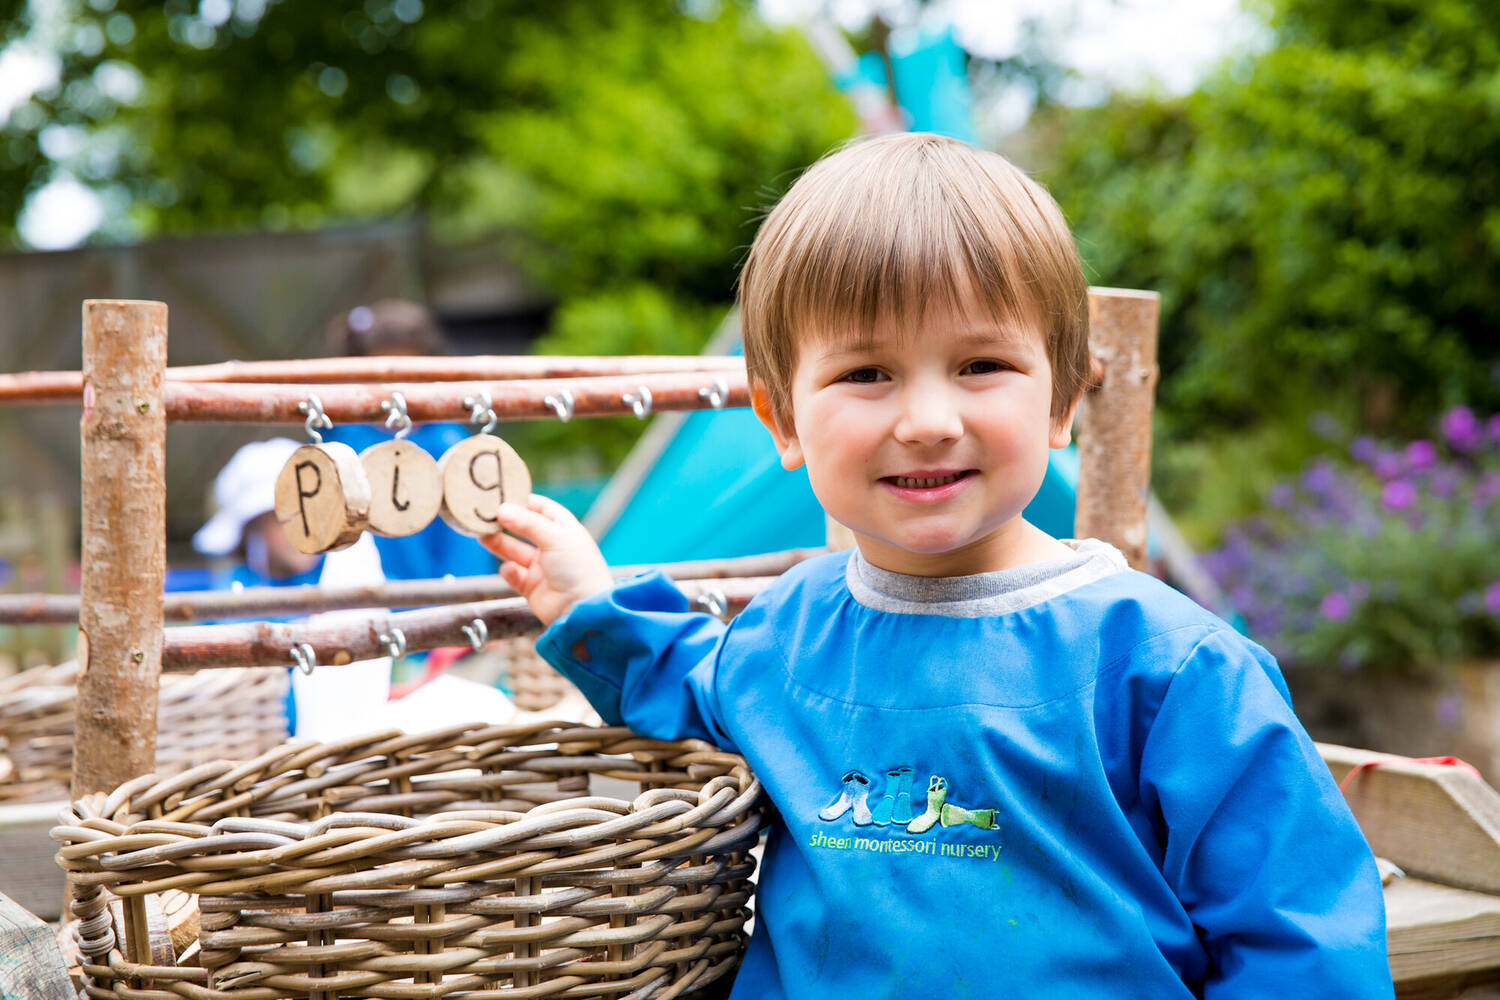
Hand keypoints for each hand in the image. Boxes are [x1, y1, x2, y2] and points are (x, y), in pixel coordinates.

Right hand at [481, 494, 612, 626]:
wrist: (581, 610)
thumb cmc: (578, 569)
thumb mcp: (555, 538)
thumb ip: (527, 523)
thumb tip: (502, 509)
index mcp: (565, 530)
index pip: (542, 508)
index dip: (523, 501)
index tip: (502, 496)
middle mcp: (553, 547)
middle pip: (524, 529)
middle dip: (505, 523)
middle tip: (484, 516)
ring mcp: (541, 567)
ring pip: (514, 551)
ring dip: (499, 544)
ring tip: (482, 535)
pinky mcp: (531, 586)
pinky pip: (513, 574)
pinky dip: (509, 570)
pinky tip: (510, 569)